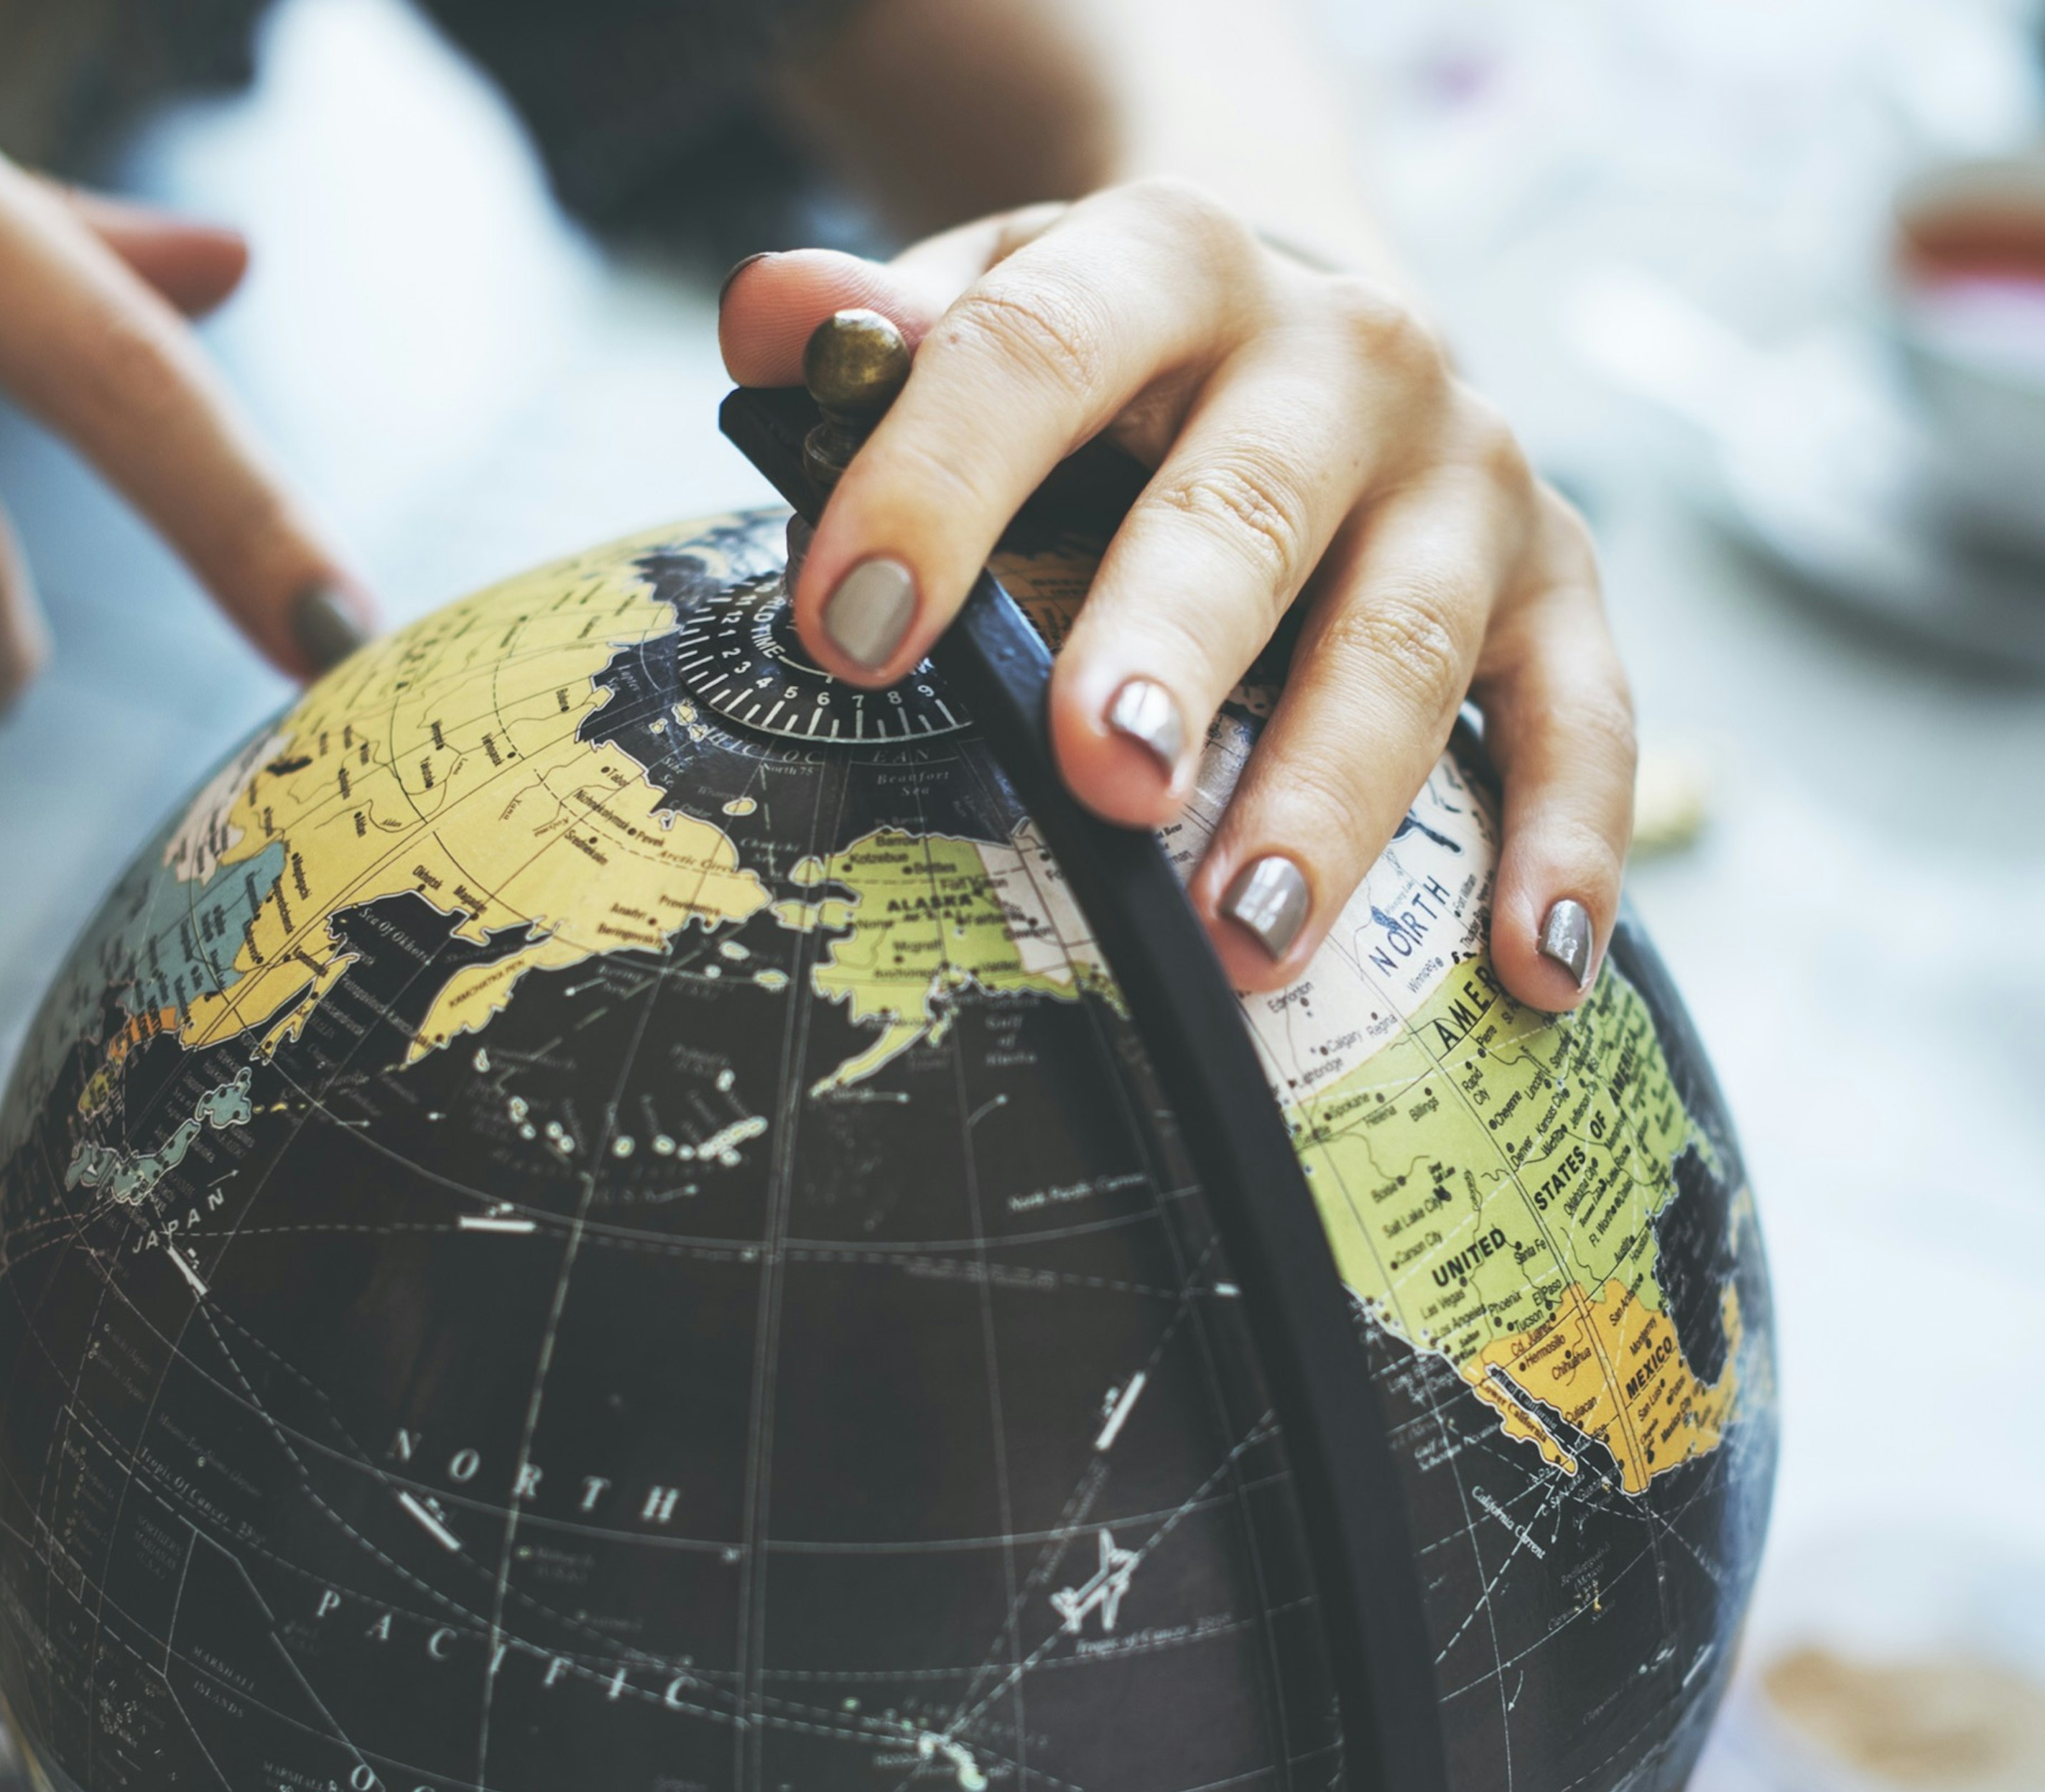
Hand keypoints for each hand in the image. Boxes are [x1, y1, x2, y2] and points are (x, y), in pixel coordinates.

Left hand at [719, 183, 1629, 1013]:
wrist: (1307, 308)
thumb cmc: (1112, 357)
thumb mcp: (996, 305)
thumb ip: (878, 331)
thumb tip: (765, 315)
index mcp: (1170, 263)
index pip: (1036, 355)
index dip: (937, 484)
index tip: (853, 626)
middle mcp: (1343, 350)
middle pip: (1245, 508)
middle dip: (1171, 649)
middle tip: (1099, 779)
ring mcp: (1466, 472)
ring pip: (1406, 639)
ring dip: (1332, 795)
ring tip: (1246, 933)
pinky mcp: (1559, 578)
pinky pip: (1585, 712)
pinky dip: (1569, 839)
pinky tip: (1528, 969)